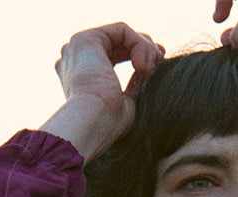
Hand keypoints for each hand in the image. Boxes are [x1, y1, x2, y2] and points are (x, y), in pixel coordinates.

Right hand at [41, 23, 163, 160]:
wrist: (92, 124)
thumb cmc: (108, 125)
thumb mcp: (126, 104)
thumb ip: (134, 86)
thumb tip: (146, 70)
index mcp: (81, 77)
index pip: (114, 57)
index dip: (139, 57)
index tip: (159, 65)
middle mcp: (75, 60)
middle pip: (118, 43)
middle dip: (145, 49)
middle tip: (161, 58)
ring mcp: (78, 48)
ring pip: (122, 36)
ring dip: (144, 49)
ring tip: (151, 69)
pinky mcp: (86, 39)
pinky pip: (122, 31)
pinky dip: (138, 44)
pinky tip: (143, 65)